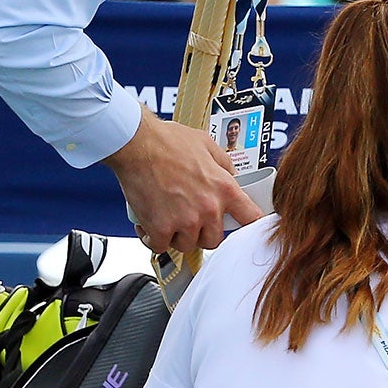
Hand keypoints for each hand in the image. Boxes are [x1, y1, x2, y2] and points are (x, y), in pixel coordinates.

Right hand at [105, 112, 262, 255]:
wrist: (136, 144)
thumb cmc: (167, 141)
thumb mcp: (207, 145)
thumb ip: (223, 165)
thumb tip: (230, 176)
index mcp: (224, 188)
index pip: (251, 218)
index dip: (249, 227)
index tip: (242, 228)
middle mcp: (208, 208)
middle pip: (215, 240)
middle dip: (203, 232)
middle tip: (191, 219)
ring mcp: (184, 221)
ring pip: (187, 245)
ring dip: (178, 236)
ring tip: (168, 219)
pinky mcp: (160, 228)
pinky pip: (161, 247)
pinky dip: (154, 239)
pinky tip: (150, 225)